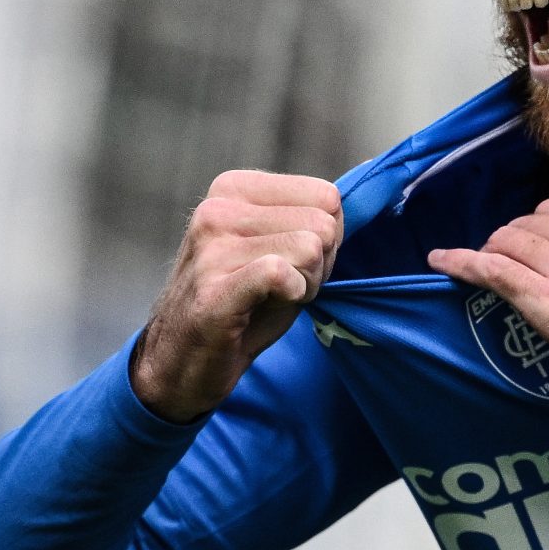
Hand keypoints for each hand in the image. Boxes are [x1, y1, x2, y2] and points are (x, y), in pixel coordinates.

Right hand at [133, 170, 342, 422]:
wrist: (181, 360)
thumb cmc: (242, 303)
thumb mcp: (278, 246)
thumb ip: (314, 219)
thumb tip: (366, 191)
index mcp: (234, 188)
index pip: (327, 195)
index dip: (325, 239)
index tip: (291, 263)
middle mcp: (218, 209)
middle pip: (324, 224)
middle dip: (319, 264)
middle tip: (282, 288)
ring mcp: (212, 247)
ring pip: (311, 248)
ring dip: (306, 284)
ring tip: (269, 299)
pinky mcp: (215, 288)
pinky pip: (282, 272)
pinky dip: (292, 294)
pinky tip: (265, 307)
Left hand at [428, 196, 548, 412]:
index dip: (541, 230)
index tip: (536, 246)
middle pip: (527, 225)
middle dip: (513, 242)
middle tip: (510, 264)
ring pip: (506, 244)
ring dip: (492, 255)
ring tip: (480, 268)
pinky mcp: (546, 302)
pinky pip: (490, 271)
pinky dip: (460, 263)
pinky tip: (441, 262)